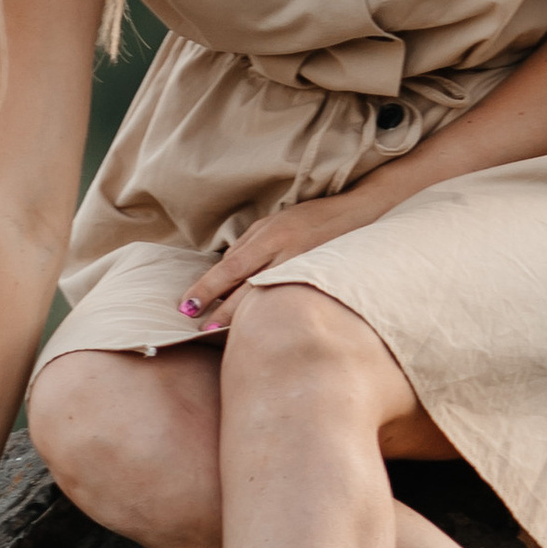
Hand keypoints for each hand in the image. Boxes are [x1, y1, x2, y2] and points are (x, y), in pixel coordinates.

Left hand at [180, 188, 374, 327]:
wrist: (358, 213)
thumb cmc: (310, 216)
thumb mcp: (273, 221)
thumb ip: (248, 246)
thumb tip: (223, 270)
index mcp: (271, 236)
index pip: (231, 267)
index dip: (207, 288)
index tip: (188, 306)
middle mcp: (286, 253)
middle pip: (246, 288)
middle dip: (222, 312)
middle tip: (200, 329)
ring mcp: (305, 270)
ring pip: (267, 298)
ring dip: (243, 317)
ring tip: (223, 334)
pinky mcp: (319, 281)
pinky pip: (288, 300)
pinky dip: (271, 313)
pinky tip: (261, 327)